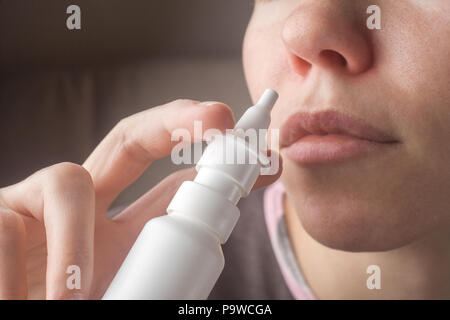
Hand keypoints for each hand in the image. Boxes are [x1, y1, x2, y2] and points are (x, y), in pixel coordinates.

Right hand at [0, 99, 281, 298]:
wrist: (6, 305)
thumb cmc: (60, 302)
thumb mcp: (123, 282)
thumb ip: (165, 263)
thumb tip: (208, 250)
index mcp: (118, 224)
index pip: (171, 179)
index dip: (215, 164)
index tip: (263, 162)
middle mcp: (83, 201)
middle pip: (133, 139)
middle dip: (177, 121)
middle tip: (220, 115)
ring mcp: (35, 201)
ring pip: (69, 181)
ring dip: (77, 246)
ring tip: (72, 300)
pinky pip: (13, 228)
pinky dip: (36, 269)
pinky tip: (33, 301)